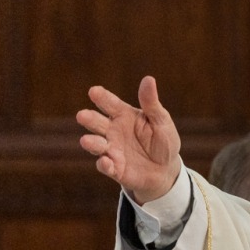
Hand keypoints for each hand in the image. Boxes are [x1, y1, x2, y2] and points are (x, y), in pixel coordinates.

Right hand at [76, 76, 181, 203]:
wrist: (167, 170)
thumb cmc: (163, 141)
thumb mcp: (161, 121)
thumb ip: (151, 103)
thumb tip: (148, 79)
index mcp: (123, 115)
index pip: (109, 103)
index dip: (101, 97)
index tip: (94, 92)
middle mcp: (113, 130)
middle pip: (96, 122)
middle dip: (89, 119)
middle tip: (82, 115)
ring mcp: (112, 149)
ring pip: (95, 144)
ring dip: (91, 142)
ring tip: (87, 141)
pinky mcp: (115, 168)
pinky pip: (105, 166)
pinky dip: (104, 164)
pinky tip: (105, 162)